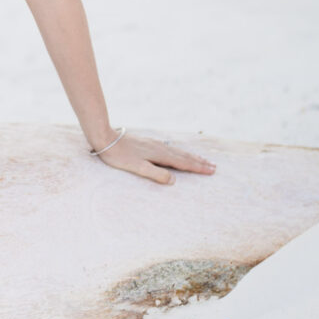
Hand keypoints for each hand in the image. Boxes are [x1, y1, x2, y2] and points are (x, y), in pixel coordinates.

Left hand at [97, 132, 215, 184]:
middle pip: (184, 156)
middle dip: (199, 162)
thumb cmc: (119, 155)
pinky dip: (180, 151)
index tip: (212, 171)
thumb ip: (155, 174)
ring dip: (192, 156)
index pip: (183, 163)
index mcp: (160, 155)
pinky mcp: (148, 142)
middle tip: (214, 167)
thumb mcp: (137, 167)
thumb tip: (174, 181)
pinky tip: (178, 151)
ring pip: (178, 151)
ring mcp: (154, 144)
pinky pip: (170, 148)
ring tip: (202, 159)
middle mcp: (160, 148)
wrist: (105, 138)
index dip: (198, 168)